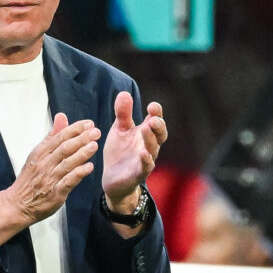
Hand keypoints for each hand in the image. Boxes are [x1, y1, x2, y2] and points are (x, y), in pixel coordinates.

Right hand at [0, 114, 99, 244]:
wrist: (18, 204)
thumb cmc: (30, 178)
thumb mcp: (38, 153)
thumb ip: (52, 136)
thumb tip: (62, 116)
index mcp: (41, 152)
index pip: (59, 137)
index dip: (74, 129)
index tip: (88, 123)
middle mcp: (45, 164)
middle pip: (64, 148)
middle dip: (81, 139)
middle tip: (96, 132)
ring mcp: (50, 178)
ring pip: (67, 163)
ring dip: (81, 154)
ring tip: (94, 146)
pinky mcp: (55, 193)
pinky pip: (68, 182)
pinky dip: (78, 174)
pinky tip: (89, 167)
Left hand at [102, 92, 166, 211]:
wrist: (112, 179)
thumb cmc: (119, 152)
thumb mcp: (119, 130)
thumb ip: (122, 113)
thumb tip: (124, 93)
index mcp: (146, 134)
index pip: (155, 121)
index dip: (157, 113)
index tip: (153, 105)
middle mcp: (149, 146)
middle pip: (160, 135)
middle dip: (158, 126)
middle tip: (153, 118)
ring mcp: (145, 160)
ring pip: (153, 150)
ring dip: (151, 139)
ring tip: (146, 128)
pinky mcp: (138, 174)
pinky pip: (145, 167)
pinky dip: (146, 160)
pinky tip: (143, 153)